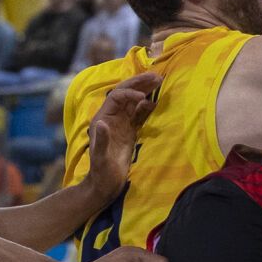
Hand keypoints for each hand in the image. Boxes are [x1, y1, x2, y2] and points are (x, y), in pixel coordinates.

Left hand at [83, 70, 161, 195]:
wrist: (105, 185)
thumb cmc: (102, 172)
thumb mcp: (101, 158)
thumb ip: (101, 141)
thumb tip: (102, 122)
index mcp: (103, 119)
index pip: (116, 98)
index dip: (129, 94)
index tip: (143, 97)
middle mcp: (112, 117)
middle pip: (125, 94)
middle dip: (140, 84)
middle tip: (157, 76)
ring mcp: (121, 124)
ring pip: (134, 101)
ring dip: (146, 91)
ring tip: (160, 82)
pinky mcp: (129, 131)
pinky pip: (139, 114)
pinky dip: (148, 106)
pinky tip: (156, 103)